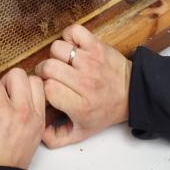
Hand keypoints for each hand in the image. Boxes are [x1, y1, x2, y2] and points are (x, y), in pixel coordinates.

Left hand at [0, 69, 45, 169]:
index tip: (13, 91)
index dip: (22, 84)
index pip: (36, 83)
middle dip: (5, 82)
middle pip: (17, 74)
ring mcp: (2, 110)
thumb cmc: (4, 163)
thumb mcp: (29, 139)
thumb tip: (16, 97)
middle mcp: (23, 112)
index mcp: (36, 120)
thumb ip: (27, 116)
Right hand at [34, 24, 131, 147]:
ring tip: (64, 63)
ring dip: (56, 55)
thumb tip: (37, 133)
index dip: (44, 87)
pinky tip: (72, 48)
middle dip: (45, 70)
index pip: (48, 88)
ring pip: (57, 48)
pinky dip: (69, 36)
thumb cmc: (104, 111)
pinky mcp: (97, 46)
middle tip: (52, 75)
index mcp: (80, 105)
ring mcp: (91, 62)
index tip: (48, 89)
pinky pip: (73, 31)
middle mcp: (85, 83)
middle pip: (49, 66)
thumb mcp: (82, 132)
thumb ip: (57, 137)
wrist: (132, 94)